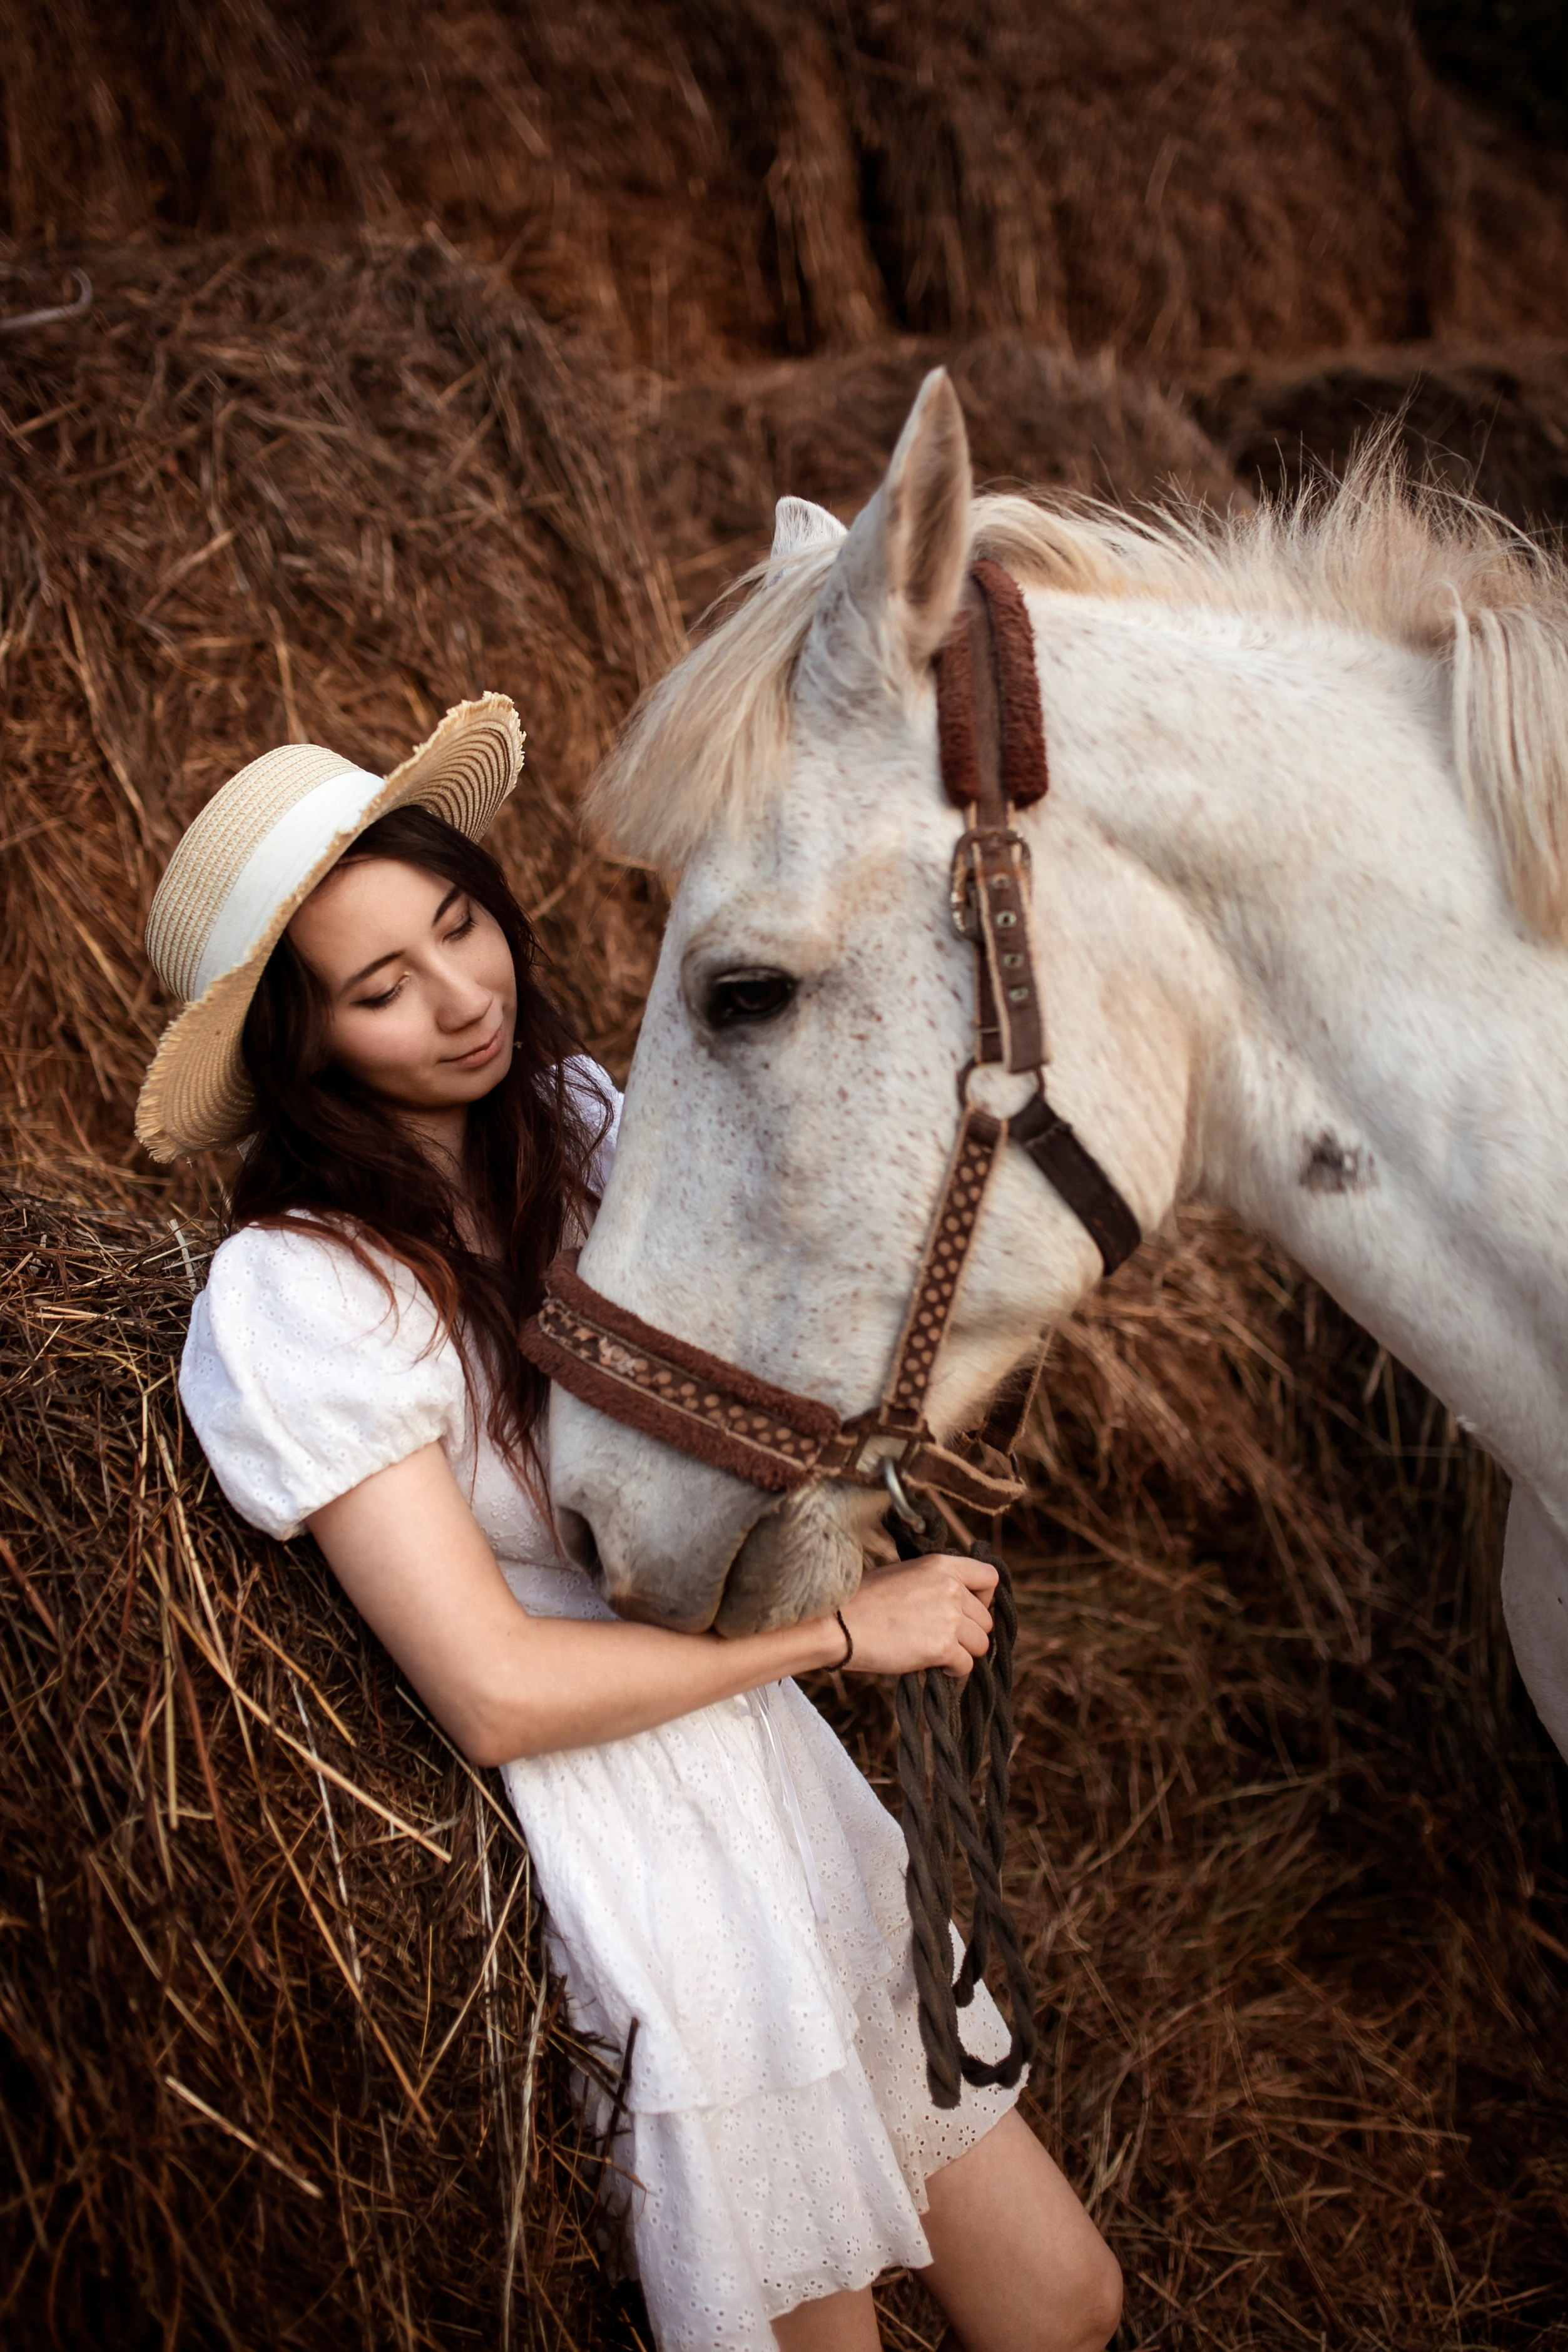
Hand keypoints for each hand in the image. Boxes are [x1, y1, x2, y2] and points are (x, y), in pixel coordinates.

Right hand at [837, 1552, 996, 1678]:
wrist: (838, 1625)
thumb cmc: (862, 1601)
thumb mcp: (903, 1574)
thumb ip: (935, 1583)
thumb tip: (956, 1602)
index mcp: (941, 1566)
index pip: (990, 1578)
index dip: (983, 1598)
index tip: (967, 1610)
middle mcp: (951, 1588)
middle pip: (986, 1619)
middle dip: (968, 1632)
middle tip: (941, 1638)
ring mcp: (949, 1617)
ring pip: (980, 1643)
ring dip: (962, 1652)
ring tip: (934, 1652)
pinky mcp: (942, 1646)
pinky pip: (966, 1665)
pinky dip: (952, 1671)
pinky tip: (930, 1665)